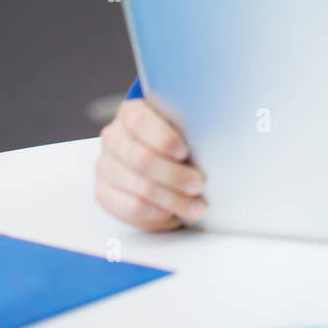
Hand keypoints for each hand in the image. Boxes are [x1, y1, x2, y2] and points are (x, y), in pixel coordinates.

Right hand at [95, 99, 205, 230]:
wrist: (157, 150)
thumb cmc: (177, 135)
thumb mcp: (183, 122)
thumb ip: (191, 123)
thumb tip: (223, 131)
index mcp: (131, 112)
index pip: (140, 122)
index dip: (163, 138)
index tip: (185, 151)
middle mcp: (114, 137)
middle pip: (141, 159)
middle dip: (174, 175)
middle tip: (199, 184)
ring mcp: (106, 166)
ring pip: (139, 189)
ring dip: (173, 201)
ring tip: (197, 207)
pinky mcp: (104, 192)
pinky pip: (130, 209)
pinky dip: (156, 215)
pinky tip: (175, 216)